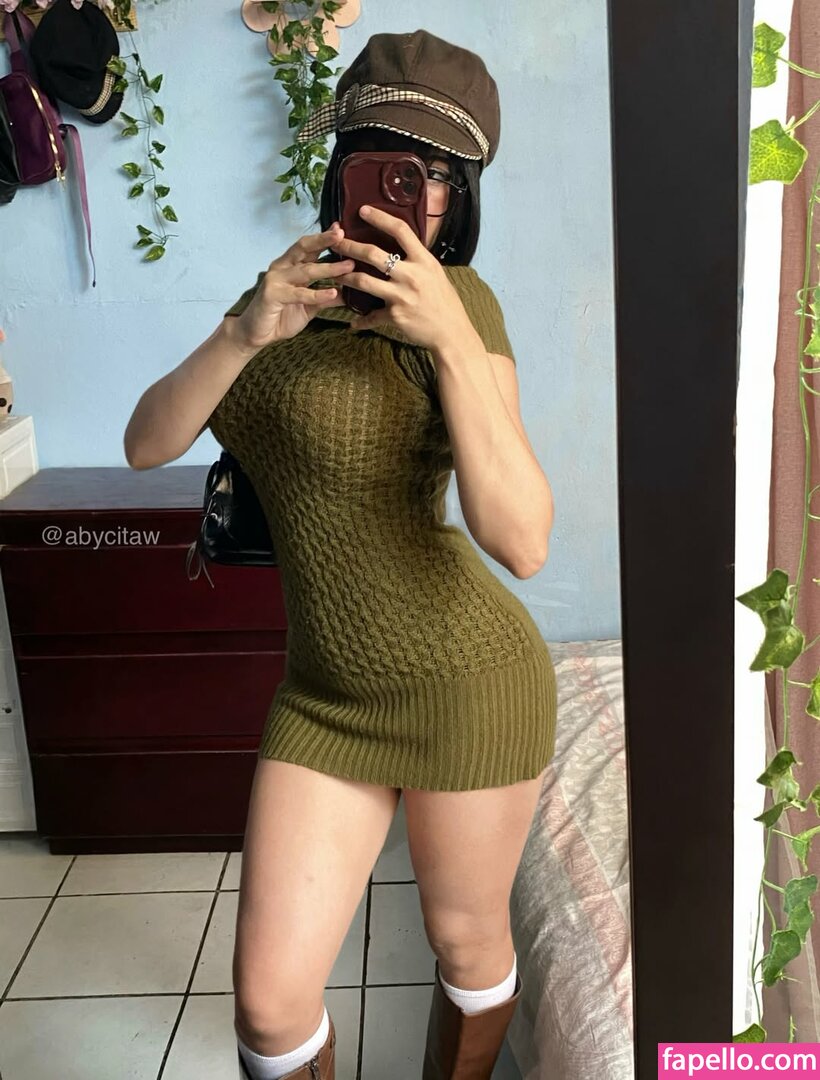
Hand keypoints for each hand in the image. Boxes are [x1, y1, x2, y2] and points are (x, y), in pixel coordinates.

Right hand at [233, 223, 354, 349]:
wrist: (257, 335)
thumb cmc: (281, 317)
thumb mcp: (309, 307)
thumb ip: (325, 297)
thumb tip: (348, 292)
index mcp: (290, 266)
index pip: (309, 247)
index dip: (324, 238)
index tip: (341, 229)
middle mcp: (282, 268)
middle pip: (304, 248)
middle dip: (324, 240)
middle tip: (342, 235)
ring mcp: (276, 279)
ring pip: (306, 270)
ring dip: (329, 268)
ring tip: (348, 266)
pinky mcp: (272, 295)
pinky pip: (299, 293)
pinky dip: (317, 294)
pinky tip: (332, 293)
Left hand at [329, 206, 476, 351]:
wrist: (452, 333)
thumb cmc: (445, 302)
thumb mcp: (435, 273)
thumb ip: (417, 260)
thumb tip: (403, 246)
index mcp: (424, 260)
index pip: (400, 231)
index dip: (380, 218)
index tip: (363, 210)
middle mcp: (411, 275)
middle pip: (373, 254)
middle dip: (350, 246)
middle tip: (336, 242)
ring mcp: (401, 296)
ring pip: (363, 281)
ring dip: (345, 277)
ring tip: (335, 274)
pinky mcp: (395, 315)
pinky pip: (371, 316)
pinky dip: (361, 320)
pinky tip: (353, 323)